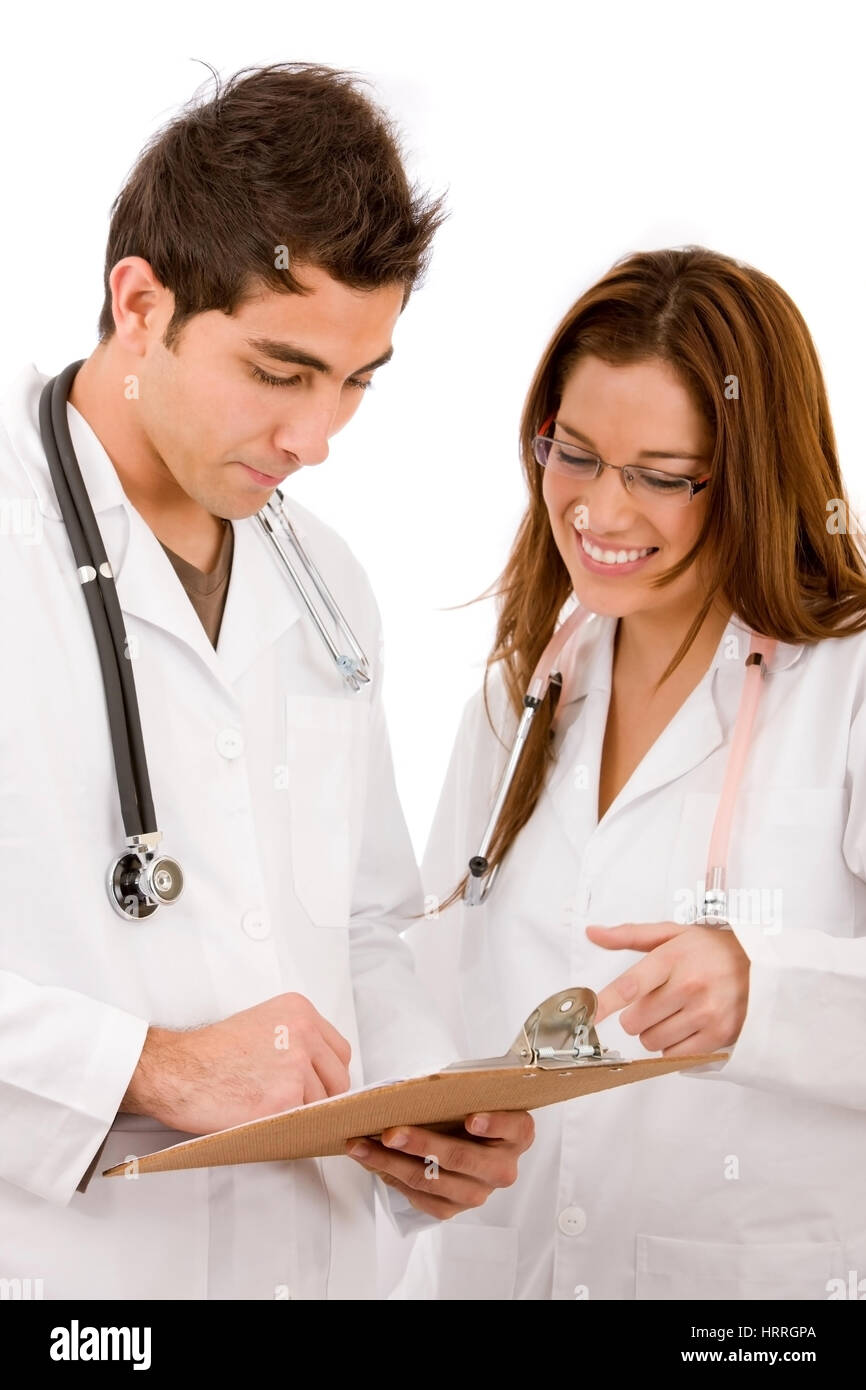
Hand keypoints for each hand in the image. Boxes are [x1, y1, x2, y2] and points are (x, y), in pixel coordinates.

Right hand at [122, 992, 351, 1132]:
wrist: (176, 1069)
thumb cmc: (209, 1053)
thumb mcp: (262, 1025)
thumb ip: (296, 1041)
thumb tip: (322, 1075)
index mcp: (299, 1011)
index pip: (340, 1052)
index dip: (327, 1075)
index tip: (314, 1087)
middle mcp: (304, 1033)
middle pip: (339, 1078)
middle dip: (322, 1097)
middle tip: (294, 1107)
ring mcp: (297, 1066)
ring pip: (323, 1104)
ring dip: (303, 1115)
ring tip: (271, 1113)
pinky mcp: (286, 1099)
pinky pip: (305, 1123)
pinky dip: (290, 1129)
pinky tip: (268, 1123)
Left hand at [345, 1110, 534, 1218]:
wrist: (469, 1142)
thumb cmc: (469, 1110)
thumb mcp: (474, 1096)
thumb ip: (459, 1092)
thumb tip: (414, 1087)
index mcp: (518, 1133)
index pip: (514, 1127)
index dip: (493, 1123)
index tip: (471, 1118)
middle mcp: (503, 1168)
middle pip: (461, 1157)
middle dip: (421, 1144)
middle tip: (390, 1133)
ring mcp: (479, 1192)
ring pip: (432, 1181)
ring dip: (391, 1163)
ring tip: (363, 1146)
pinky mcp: (455, 1209)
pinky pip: (420, 1198)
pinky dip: (391, 1178)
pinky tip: (371, 1162)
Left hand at [586, 921, 749, 1055]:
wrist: (760, 964)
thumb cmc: (710, 948)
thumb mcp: (671, 933)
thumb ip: (629, 935)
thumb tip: (593, 933)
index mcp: (673, 957)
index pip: (629, 985)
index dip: (604, 1003)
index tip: (588, 1014)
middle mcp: (689, 986)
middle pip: (635, 1021)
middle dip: (637, 1015)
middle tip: (655, 1001)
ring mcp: (705, 1013)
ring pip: (651, 1041)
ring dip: (654, 1031)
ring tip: (674, 1013)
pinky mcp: (719, 1035)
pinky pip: (674, 1056)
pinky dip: (673, 1045)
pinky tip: (685, 1027)